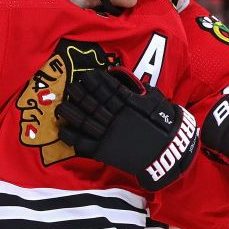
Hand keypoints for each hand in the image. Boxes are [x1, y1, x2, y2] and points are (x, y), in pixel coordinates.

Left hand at [58, 68, 198, 190]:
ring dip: (71, 112)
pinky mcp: (104, 151)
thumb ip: (139, 90)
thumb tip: (122, 78)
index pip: (108, 90)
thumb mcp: (156, 102)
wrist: (167, 153)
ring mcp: (109, 135)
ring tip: (61, 105)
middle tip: (70, 86)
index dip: (96, 82)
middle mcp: (115, 119)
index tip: (87, 75)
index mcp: (129, 106)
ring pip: (84, 121)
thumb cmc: (165, 126)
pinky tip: (63, 129)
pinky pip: (84, 143)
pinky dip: (72, 136)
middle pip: (92, 103)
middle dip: (80, 93)